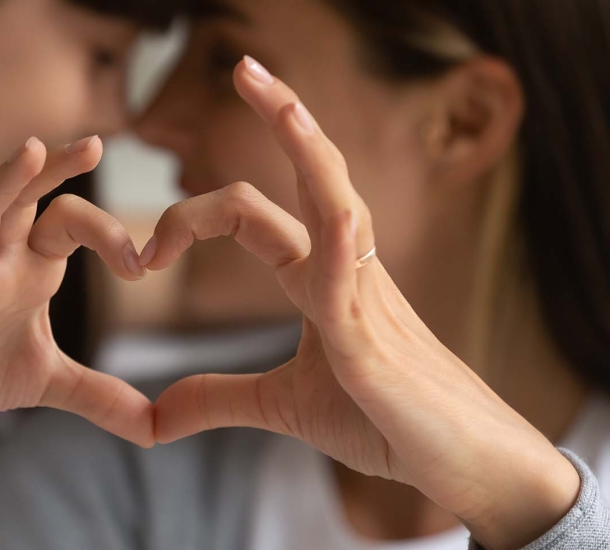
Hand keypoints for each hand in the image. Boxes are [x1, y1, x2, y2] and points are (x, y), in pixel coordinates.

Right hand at [0, 136, 153, 446]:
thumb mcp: (51, 383)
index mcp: (30, 267)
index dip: (108, 235)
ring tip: (32, 150)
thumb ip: (101, 396)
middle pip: (25, 199)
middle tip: (96, 143)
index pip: (70, 224)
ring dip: (2, 184)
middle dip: (56, 170)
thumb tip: (157, 430)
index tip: (141, 267)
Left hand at [145, 58, 578, 546]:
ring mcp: (365, 297)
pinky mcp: (374, 341)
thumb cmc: (387, 423)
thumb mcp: (284, 407)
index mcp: (321, 279)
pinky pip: (347, 274)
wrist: (462, 465)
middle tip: (244, 65)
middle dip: (281, 114)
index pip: (260, 213)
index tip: (148, 253)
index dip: (198, 215)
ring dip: (305, 144)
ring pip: (336, 200)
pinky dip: (330, 237)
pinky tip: (324, 199)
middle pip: (311, 174)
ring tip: (273, 93)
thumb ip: (220, 396)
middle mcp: (346, 271)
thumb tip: (157, 413)